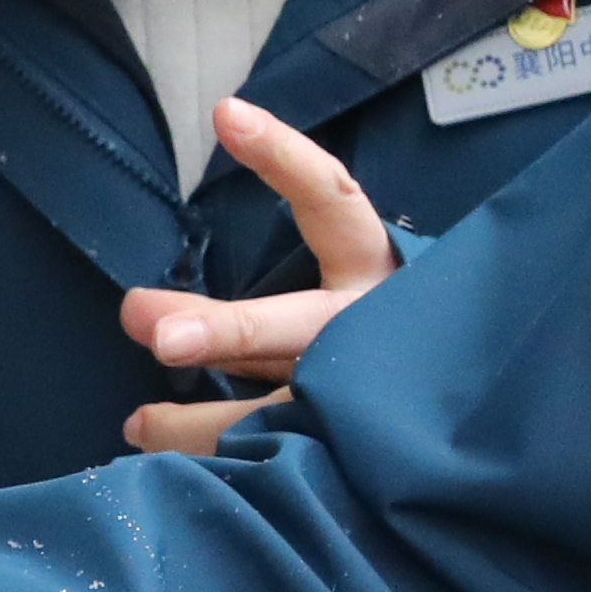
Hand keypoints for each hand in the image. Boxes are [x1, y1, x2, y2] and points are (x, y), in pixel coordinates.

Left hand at [120, 99, 398, 452]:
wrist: (456, 430)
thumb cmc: (360, 358)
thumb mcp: (304, 320)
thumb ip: (225, 319)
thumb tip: (133, 312)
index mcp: (377, 274)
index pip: (333, 200)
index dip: (284, 158)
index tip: (227, 115)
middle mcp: (379, 333)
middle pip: (300, 326)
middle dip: (228, 331)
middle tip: (162, 336)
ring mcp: (374, 402)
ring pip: (284, 412)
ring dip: (203, 422)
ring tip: (139, 424)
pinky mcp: (363, 463)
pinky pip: (287, 467)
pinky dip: (227, 470)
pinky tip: (177, 476)